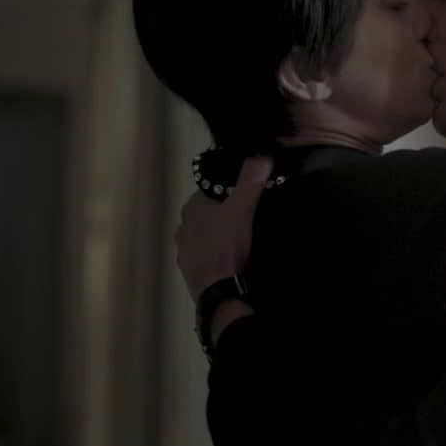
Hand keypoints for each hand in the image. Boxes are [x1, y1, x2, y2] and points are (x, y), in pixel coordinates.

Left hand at [174, 157, 273, 303]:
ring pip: (204, 236)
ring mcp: (183, 251)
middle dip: (223, 215)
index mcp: (192, 207)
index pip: (210, 191)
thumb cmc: (227, 244)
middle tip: (247, 220)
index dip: (228, 193)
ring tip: (241, 242)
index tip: (246, 198)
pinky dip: (215, 256)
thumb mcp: (243, 208)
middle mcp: (182, 227)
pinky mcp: (189, 272)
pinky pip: (204, 257)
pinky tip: (230, 262)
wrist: (219, 289)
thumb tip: (262, 155)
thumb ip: (251, 181)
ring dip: (218, 237)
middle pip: (207, 214)